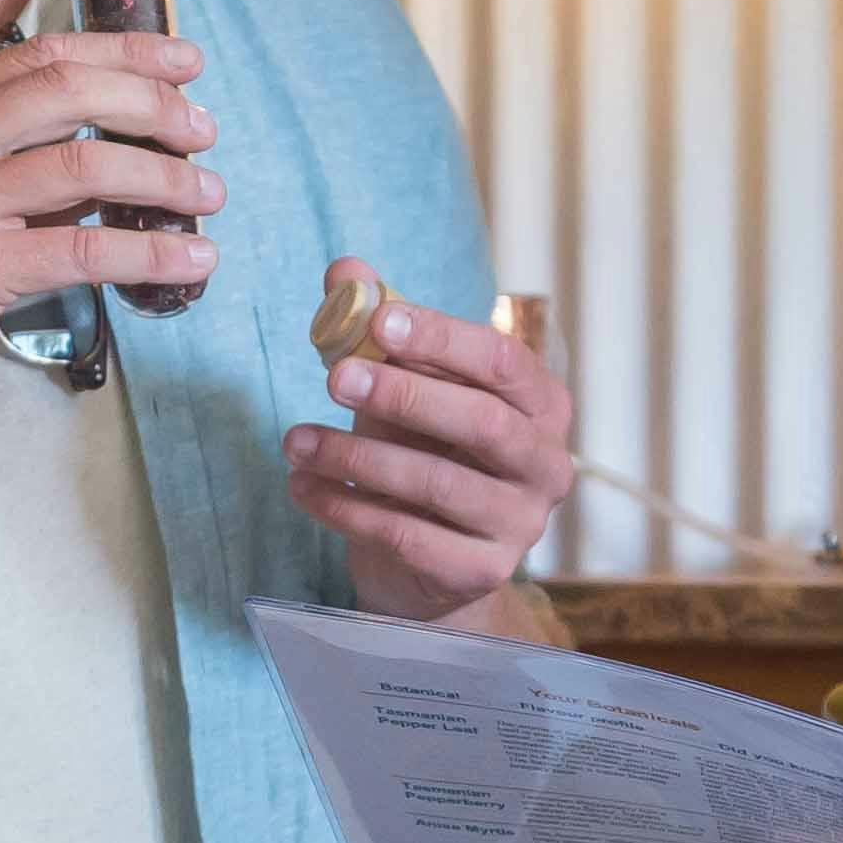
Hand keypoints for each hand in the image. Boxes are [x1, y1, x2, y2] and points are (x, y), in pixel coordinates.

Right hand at [0, 33, 218, 449]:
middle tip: (204, 130)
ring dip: (164, 177)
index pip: (42, 57)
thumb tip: (126, 138)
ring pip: (85, 165)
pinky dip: (151, 251)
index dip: (124, 54)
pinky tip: (194, 259)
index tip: (184, 62)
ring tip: (210, 193)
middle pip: (68, 92)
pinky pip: (84, 249)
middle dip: (153, 105)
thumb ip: (19, 160)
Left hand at [284, 264, 577, 624]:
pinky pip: (406, 536)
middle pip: (484, 423)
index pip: (502, 362)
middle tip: (335, 378)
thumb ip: (380, 326)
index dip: (443, 338)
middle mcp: (546, 465)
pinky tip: (302, 487)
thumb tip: (343, 269)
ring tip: (296, 441)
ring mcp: (519, 525)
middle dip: (405, 395)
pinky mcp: (479, 573)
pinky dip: (346, 508)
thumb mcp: (404, 385)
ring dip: (357, 457)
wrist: (429, 564)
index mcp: (541, 405)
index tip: (380, 321)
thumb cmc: (424, 453)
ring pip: (437, 485)